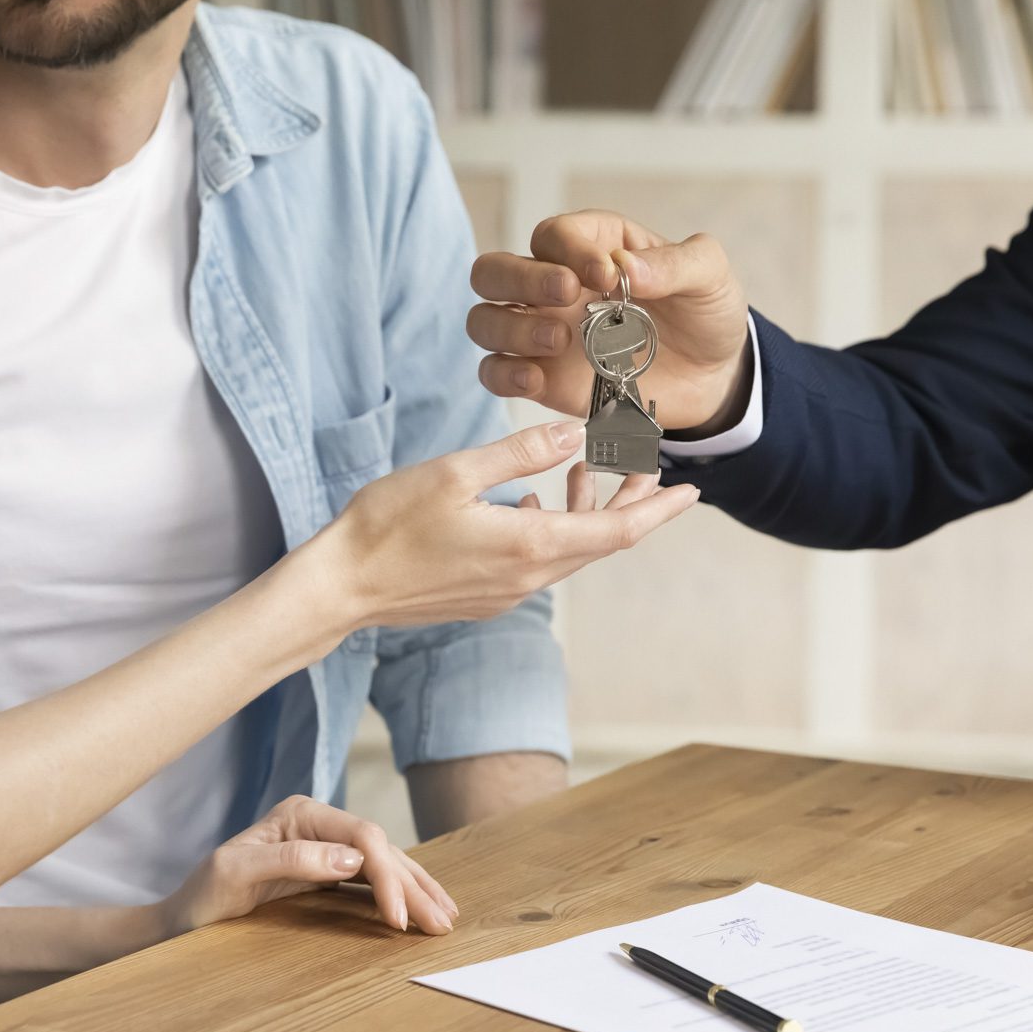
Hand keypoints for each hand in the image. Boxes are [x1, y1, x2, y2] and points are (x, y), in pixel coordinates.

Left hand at [160, 795, 458, 935]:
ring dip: (417, 889)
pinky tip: (421, 908)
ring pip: (384, 862)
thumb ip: (291, 860)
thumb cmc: (202, 896)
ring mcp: (325, 846)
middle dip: (413, 886)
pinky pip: (373, 879)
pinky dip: (400, 894)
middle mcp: (319, 823)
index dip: (387, 875)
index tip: (398, 919)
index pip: (362, 837)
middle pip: (381, 849)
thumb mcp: (235, 874)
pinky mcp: (327, 871)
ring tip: (446, 917)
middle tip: (441, 924)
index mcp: (301, 814)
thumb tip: (352, 859)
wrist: (183, 918)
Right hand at [311, 420, 698, 630]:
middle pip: (601, 542)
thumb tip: (576, 434)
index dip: (659, 509)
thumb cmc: (387, 525)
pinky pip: (537, 562)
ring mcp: (506, 592)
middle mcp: (527, 577)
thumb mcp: (454, 473)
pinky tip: (529, 501)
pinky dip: (550, 527)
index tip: (691, 489)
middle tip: (647, 467)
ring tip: (583, 472)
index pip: (617, 531)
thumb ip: (520, 453)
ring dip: (586, 512)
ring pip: (568, 551)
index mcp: (528, 545)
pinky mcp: (485, 597)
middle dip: (631, 504)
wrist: (341, 587)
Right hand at [469, 209, 752, 431]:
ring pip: (484, 322)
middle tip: (567, 295)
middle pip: (494, 271)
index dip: (570, 250)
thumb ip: (675, 263)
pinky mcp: (543, 380)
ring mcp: (542, 334)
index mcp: (592, 247)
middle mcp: (555, 287)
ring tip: (560, 340)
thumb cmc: (704, 313)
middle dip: (521, 279)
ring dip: (511, 329)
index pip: (553, 235)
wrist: (714, 377)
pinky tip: (537, 380)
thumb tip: (625, 267)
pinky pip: (495, 374)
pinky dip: (504, 377)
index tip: (608, 276)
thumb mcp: (709, 275)